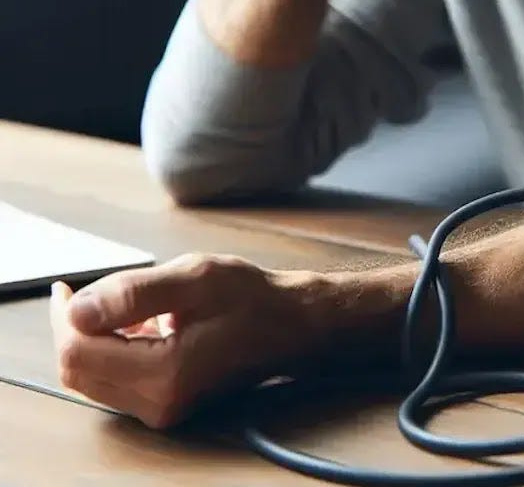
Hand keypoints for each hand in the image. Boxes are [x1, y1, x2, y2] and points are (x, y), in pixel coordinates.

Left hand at [49, 254, 321, 428]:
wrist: (294, 328)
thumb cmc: (253, 300)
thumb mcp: (195, 278)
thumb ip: (132, 293)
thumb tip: (78, 308)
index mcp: (164, 374)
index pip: (78, 351)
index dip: (64, 316)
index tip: (68, 287)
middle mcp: (159, 403)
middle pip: (78, 371)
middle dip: (73, 330)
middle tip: (85, 293)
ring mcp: (163, 409)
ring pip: (92, 378)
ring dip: (92, 340)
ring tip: (121, 305)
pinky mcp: (167, 406)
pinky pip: (114, 383)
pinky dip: (111, 352)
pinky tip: (136, 325)